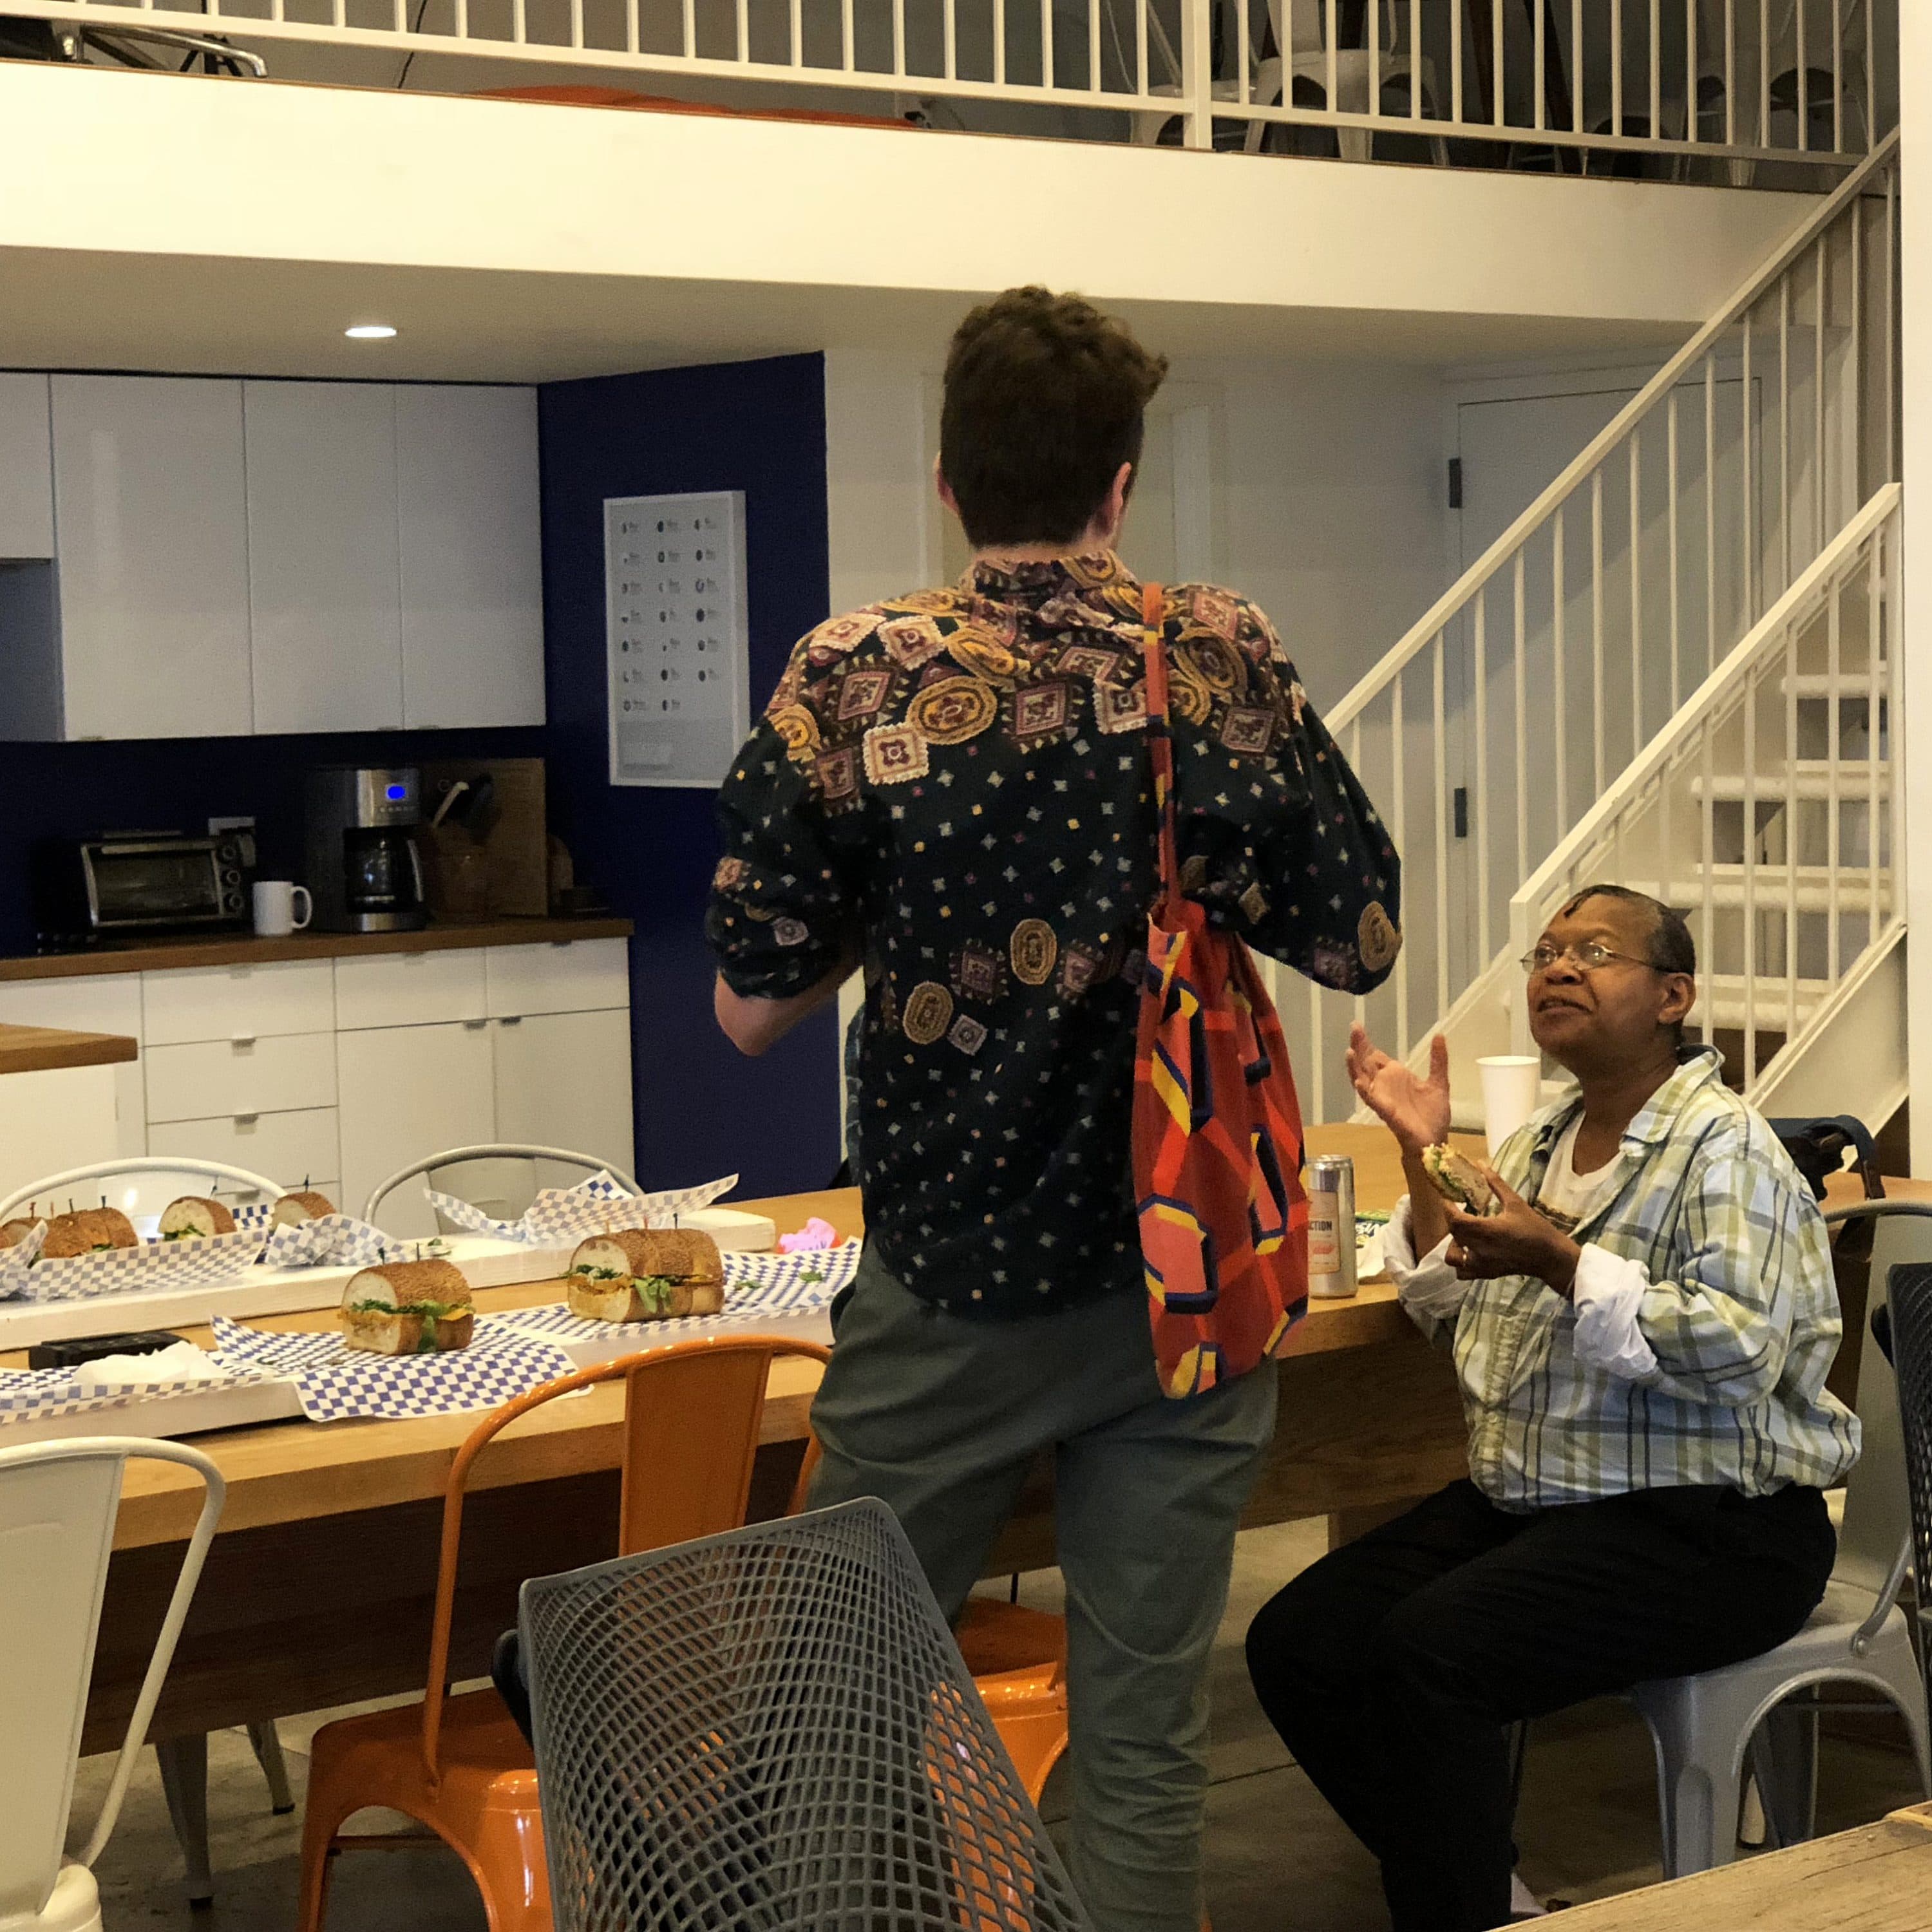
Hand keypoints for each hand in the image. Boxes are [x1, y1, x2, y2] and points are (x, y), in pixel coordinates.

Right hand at [1346, 1025, 1450, 1154]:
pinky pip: (1371, 1099)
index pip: (1375, 1055)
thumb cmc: (1433, 1115)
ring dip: (1355, 1066)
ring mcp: (1382, 1097)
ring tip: (1350, 1051)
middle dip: (1358, 1046)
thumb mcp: (1438, 1082)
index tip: (1357, 1026)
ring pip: (1362, 1078)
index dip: (1366, 1042)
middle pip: (1365, 1062)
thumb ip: (1438, 1060)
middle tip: (1353, 1027)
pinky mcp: (1385, 1111)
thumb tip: (1439, 1034)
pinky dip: (1363, 1090)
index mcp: (1395, 1076)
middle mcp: (1384, 1084)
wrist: (1434, 1140)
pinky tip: (1358, 1080)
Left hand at [1443, 1170, 1580, 1294]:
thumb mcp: (1516, 1203)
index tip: (1447, 1197)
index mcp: (1487, 1231)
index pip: (1454, 1219)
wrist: (1551, 1257)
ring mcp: (1482, 1265)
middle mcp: (1480, 1250)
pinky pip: (1462, 1272)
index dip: (1446, 1207)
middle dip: (1452, 1220)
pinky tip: (1470, 1251)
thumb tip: (1480, 1163)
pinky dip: (1461, 1263)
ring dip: (1454, 1244)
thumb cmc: (1535, 1229)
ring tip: (1465, 1234)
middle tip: (1460, 1210)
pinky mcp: (1486, 1274)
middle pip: (1453, 1234)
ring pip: (1453, 1257)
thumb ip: (1495, 1183)